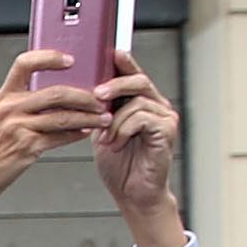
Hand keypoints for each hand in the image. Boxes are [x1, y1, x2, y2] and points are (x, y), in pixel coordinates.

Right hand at [0, 50, 109, 233]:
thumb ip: (23, 104)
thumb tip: (58, 96)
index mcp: (4, 97)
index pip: (25, 64)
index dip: (49, 57)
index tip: (70, 59)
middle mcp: (10, 109)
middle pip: (56, 92)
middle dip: (85, 96)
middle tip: (100, 98)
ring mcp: (18, 128)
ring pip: (64, 116)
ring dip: (89, 117)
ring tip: (102, 117)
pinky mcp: (27, 147)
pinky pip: (60, 137)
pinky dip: (77, 134)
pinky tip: (85, 132)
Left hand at [92, 52, 186, 246]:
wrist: (133, 194)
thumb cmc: (118, 165)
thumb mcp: (102, 132)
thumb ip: (98, 112)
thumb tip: (79, 93)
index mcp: (141, 102)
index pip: (132, 75)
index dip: (123, 62)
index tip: (110, 51)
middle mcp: (157, 105)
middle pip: (138, 80)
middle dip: (114, 84)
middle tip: (95, 93)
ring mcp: (165, 117)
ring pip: (137, 101)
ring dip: (114, 119)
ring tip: (104, 138)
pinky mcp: (167, 130)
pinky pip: (142, 118)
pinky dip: (123, 130)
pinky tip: (115, 145)